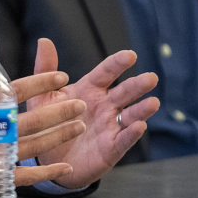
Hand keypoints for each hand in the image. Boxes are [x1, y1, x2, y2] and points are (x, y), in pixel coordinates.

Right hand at [0, 37, 87, 197]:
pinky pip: (23, 177)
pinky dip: (45, 174)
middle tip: (80, 104)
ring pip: (34, 145)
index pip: (16, 91)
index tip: (60, 77)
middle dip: (60, 111)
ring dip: (59, 135)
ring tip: (79, 127)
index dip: (41, 83)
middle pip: (33, 119)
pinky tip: (63, 167)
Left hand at [29, 38, 159, 188]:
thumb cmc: (48, 121)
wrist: (46, 156)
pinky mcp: (110, 148)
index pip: (106, 73)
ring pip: (130, 115)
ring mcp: (110, 126)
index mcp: (89, 90)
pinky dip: (131, 134)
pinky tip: (139, 126)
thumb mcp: (43, 96)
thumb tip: (44, 40)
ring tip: (153, 103)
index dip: (117, 64)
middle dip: (137, 85)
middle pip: (124, 92)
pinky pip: (123, 140)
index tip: (129, 55)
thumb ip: (46, 69)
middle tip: (151, 78)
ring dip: (142, 109)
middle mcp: (104, 106)